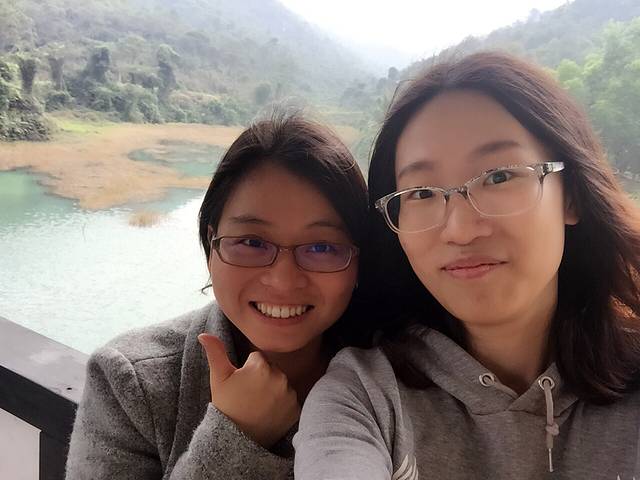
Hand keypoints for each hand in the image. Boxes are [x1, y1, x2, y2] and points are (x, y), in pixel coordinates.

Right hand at [198, 333, 300, 448]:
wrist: (237, 439)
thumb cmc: (226, 406)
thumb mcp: (218, 378)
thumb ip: (215, 352)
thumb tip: (203, 334)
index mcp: (261, 366)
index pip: (257, 359)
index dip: (248, 370)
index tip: (242, 384)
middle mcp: (279, 377)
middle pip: (272, 370)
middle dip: (263, 379)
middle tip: (249, 396)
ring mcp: (289, 394)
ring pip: (281, 384)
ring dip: (273, 391)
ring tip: (258, 405)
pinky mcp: (295, 409)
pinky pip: (290, 400)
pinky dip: (283, 405)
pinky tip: (270, 413)